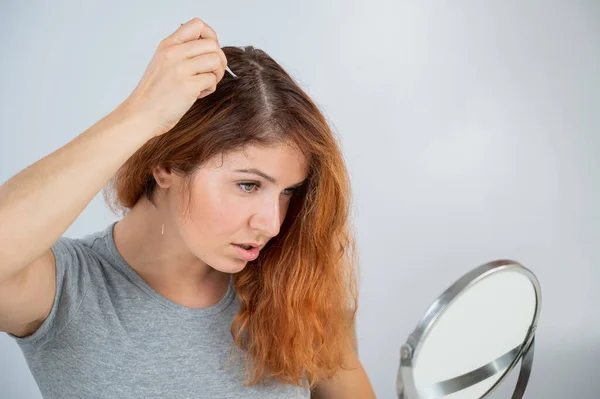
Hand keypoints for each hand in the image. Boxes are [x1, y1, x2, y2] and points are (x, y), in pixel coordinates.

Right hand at [120, 17, 227, 136]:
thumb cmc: (154, 93)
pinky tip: (198, 94)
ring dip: (216, 74)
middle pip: (212, 44)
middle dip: (219, 59)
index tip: (209, 51)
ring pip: (216, 60)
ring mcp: (180, 69)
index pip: (197, 25)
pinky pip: (212, 80)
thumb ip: (181, 52)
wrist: (141, 115)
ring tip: (205, 83)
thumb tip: (210, 48)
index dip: (211, 37)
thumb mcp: (162, 63)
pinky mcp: (188, 86)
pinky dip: (210, 88)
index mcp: (168, 45)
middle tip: (211, 73)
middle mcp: (173, 53)